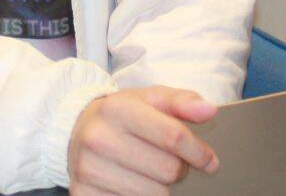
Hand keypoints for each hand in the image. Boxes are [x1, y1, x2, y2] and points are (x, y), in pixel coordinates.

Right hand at [67, 85, 219, 194]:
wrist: (75, 131)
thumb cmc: (122, 116)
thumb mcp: (149, 99)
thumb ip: (181, 102)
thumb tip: (209, 110)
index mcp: (117, 108)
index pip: (172, 136)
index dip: (198, 152)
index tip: (209, 161)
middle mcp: (98, 138)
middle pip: (168, 170)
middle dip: (177, 169)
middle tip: (167, 161)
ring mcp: (88, 169)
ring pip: (155, 194)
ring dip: (161, 187)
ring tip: (148, 171)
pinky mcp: (83, 194)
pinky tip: (132, 183)